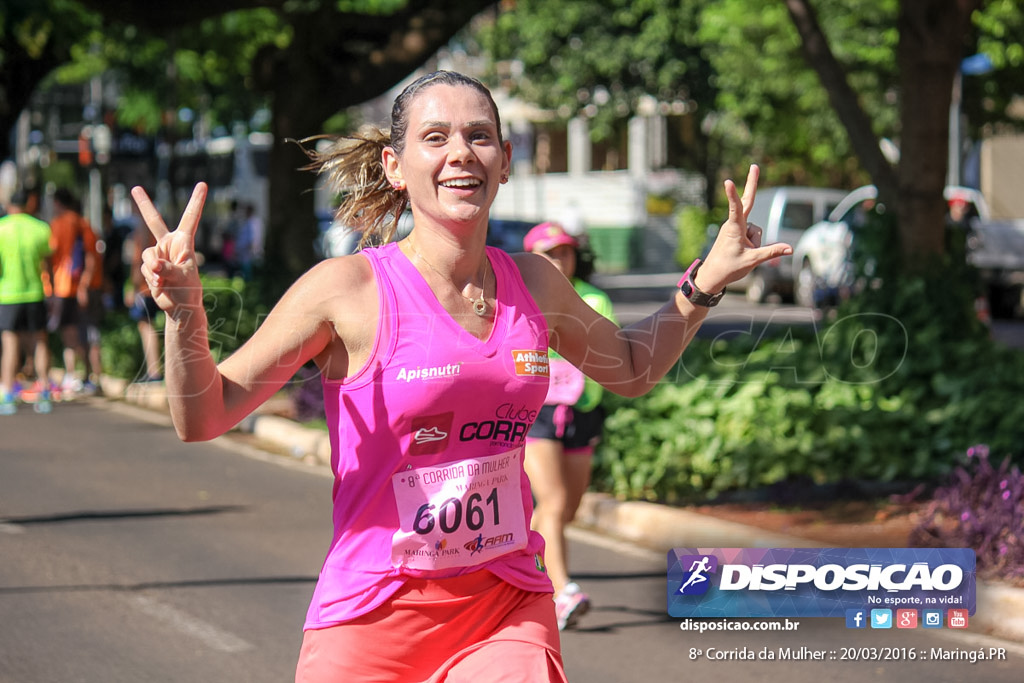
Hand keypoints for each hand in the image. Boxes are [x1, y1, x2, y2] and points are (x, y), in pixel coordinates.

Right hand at [130, 183, 207, 316]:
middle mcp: (170, 244)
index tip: (203, 184)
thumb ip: (167, 269)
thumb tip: (152, 264)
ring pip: (146, 254)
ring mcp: (158, 254)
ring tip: (165, 281)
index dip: (196, 201)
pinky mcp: (150, 265)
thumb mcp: (182, 279)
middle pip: (154, 221)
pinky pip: (144, 267)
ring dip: (153, 270)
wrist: (179, 306)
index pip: (190, 218)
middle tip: (135, 187)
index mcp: (184, 242)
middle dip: (143, 204)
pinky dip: (150, 277)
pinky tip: (160, 285)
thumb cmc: (189, 291)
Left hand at [697, 165, 792, 293]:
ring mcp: (736, 227)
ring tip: (743, 254)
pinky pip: (752, 234)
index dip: (733, 195)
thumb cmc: (729, 268)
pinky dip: (753, 243)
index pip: (736, 208)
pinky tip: (743, 252)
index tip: (728, 181)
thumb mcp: (752, 261)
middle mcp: (734, 224)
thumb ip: (771, 252)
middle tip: (755, 166)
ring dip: (755, 242)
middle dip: (752, 184)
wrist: (713, 276)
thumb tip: (791, 248)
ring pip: (756, 230)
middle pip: (748, 201)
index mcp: (734, 228)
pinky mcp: (737, 232)